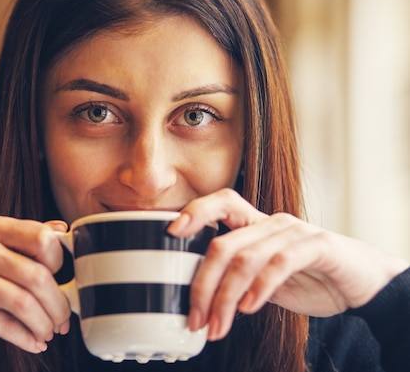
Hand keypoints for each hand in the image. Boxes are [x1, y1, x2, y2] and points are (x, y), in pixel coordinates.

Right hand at [0, 215, 70, 353]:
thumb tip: (61, 230)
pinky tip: (34, 343)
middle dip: (59, 304)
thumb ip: (19, 236)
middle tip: (64, 319)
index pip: (42, 238)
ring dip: (44, 324)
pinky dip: (26, 338)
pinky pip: (4, 325)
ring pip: (24, 303)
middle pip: (38, 276)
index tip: (63, 282)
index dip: (61, 263)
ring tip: (50, 333)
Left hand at [167, 188, 408, 340]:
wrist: (359, 283)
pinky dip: (259, 288)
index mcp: (255, 224)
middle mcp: (271, 222)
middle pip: (223, 244)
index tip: (170, 233)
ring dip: (226, 298)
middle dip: (202, 285)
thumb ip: (236, 279)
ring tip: (217, 326)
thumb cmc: (308, 278)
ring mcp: (294, 231)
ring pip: (246, 258)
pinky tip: (249, 309)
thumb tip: (197, 302)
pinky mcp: (317, 246)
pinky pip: (279, 264)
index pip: (220, 202)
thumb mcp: (263, 278)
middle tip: (194, 319)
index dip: (194, 211)